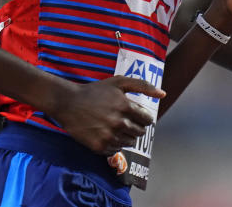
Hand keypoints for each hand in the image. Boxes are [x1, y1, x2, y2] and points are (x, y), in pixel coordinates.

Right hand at [46, 76, 164, 153]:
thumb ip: (143, 86)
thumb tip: (163, 94)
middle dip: (136, 126)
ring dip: (126, 135)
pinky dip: (114, 143)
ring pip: (130, 142)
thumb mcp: (119, 82)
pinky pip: (116, 150)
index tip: (136, 115)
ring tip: (115, 126)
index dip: (143, 117)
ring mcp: (108, 136)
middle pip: (140, 132)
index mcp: (125, 106)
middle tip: (124, 120)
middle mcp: (118, 123)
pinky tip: (106, 132)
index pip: (147, 120)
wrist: (68, 103)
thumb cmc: (96, 91)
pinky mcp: (99, 147)